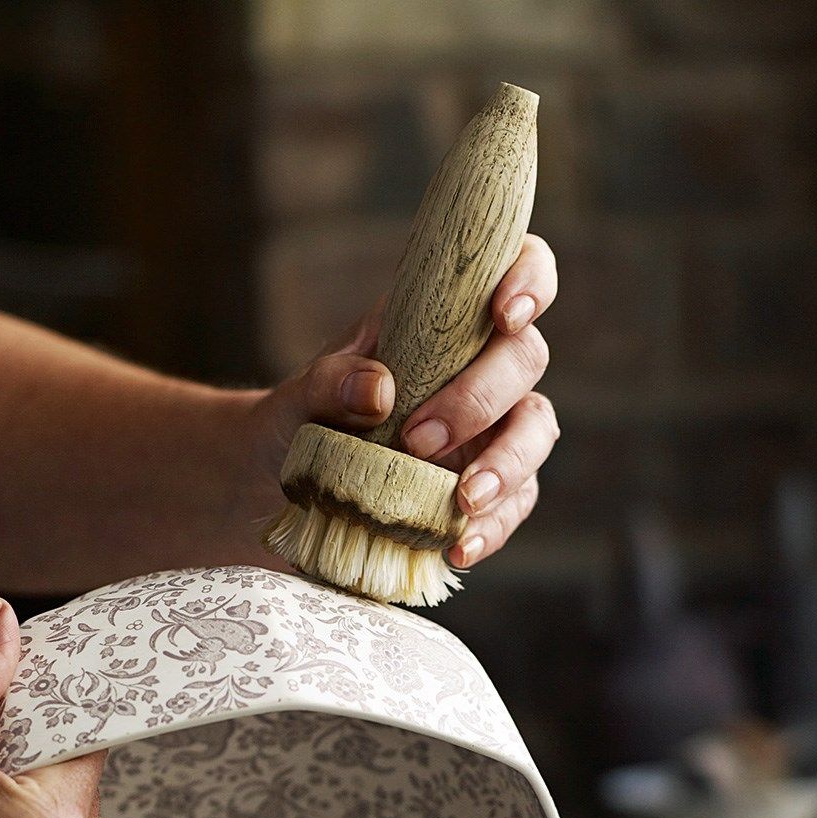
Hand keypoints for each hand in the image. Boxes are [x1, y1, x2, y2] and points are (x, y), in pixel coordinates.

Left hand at [255, 234, 558, 571]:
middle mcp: (481, 368)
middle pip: (526, 359)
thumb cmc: (298, 423)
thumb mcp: (299, 395)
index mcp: (445, 320)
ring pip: (536, 432)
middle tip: (420, 441)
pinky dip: (493, 527)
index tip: (503, 314)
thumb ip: (331, 382)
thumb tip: (378, 391)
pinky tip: (457, 546)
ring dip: (506, 466)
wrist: (280, 491)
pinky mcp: (492, 491)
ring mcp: (494, 430)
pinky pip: (515, 504)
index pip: (515, 271)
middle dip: (481, 399)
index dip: (528, 280)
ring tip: (461, 501)